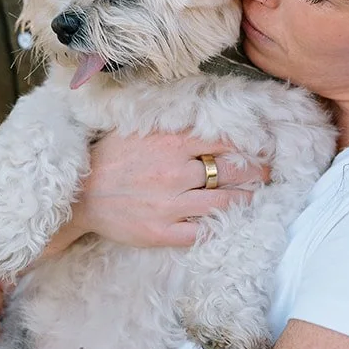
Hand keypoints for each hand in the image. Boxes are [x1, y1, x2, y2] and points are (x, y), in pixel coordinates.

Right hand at [66, 132, 269, 249]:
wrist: (79, 195)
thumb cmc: (109, 158)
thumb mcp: (138, 129)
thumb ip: (171, 124)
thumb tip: (203, 114)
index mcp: (170, 143)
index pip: (224, 141)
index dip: (248, 145)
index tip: (260, 147)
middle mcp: (174, 172)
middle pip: (230, 171)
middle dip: (256, 172)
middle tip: (268, 173)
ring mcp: (169, 205)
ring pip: (224, 203)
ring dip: (246, 200)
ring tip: (256, 197)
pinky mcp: (161, 232)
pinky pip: (201, 233)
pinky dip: (219, 228)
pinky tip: (229, 223)